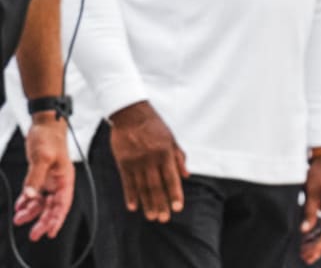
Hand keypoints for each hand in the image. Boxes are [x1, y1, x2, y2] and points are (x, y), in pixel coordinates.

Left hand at [15, 117, 73, 239]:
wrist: (44, 125)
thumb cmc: (49, 138)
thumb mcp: (42, 158)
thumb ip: (35, 178)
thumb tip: (28, 197)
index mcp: (65, 178)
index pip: (63, 203)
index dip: (58, 219)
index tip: (51, 232)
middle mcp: (58, 182)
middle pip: (52, 206)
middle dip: (43, 221)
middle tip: (34, 235)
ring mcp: (48, 179)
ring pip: (41, 202)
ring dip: (31, 212)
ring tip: (19, 219)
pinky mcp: (39, 176)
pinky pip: (33, 194)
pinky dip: (26, 202)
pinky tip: (19, 207)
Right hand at [109, 100, 188, 221]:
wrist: (130, 114)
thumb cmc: (154, 126)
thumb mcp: (171, 138)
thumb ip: (179, 157)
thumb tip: (186, 175)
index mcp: (164, 153)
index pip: (171, 178)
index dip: (175, 194)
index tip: (177, 208)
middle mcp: (150, 159)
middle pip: (156, 187)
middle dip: (161, 204)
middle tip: (163, 219)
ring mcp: (135, 162)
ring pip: (142, 187)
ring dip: (147, 204)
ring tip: (151, 217)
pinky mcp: (123, 162)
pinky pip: (127, 182)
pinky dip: (130, 195)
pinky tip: (133, 207)